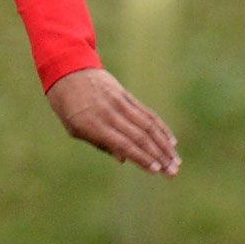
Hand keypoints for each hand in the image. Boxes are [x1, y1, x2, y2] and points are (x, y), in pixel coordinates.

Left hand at [45, 67, 180, 174]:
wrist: (68, 72)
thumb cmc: (68, 107)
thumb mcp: (75, 129)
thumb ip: (100, 143)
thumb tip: (124, 159)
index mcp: (94, 125)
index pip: (124, 144)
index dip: (141, 158)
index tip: (156, 170)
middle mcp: (110, 114)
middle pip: (140, 137)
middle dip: (159, 156)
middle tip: (172, 172)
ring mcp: (121, 103)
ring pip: (148, 126)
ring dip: (165, 145)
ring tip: (176, 161)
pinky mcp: (127, 96)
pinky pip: (147, 113)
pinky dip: (161, 128)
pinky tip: (171, 141)